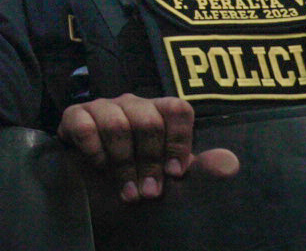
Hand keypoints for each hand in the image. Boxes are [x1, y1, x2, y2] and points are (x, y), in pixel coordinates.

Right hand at [57, 93, 239, 201]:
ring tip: (126, 190)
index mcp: (159, 114)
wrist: (90, 200)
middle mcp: (132, 105)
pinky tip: (98, 166)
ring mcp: (102, 108)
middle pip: (149, 120)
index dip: (178, 142)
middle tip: (148, 192)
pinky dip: (93, 152)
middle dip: (149, 162)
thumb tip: (231, 163)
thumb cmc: (134, 184)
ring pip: (117, 124)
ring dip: (122, 164)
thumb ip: (200, 172)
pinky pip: (85, 125)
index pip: (178, 109)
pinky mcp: (74, 116)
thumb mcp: (170, 183)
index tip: (174, 174)